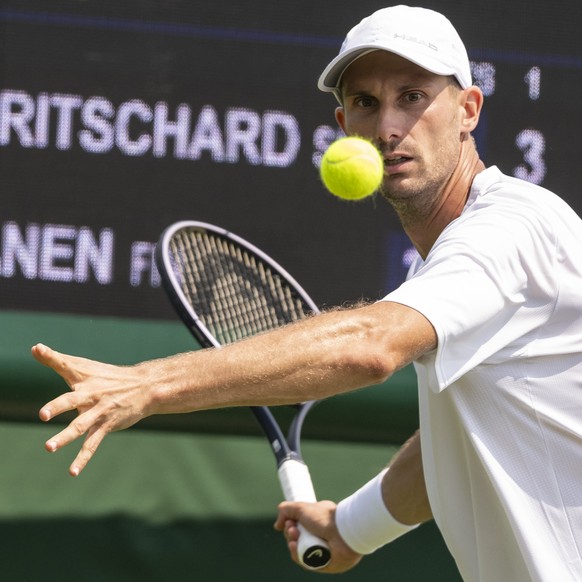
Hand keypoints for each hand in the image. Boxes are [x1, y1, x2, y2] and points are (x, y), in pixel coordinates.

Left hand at [32, 343, 152, 475]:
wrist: (144, 388)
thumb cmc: (108, 376)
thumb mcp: (83, 366)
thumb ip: (56, 360)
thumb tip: (34, 347)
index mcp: (83, 379)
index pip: (65, 365)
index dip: (51, 357)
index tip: (38, 349)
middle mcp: (90, 395)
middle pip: (72, 400)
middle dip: (58, 406)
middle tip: (44, 414)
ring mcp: (99, 412)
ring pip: (80, 426)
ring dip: (65, 436)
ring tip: (49, 447)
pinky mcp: (106, 426)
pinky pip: (92, 444)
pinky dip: (82, 458)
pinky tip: (73, 472)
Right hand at [274, 500, 362, 572]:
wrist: (343, 533)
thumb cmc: (325, 518)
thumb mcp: (302, 507)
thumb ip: (286, 510)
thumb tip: (277, 525)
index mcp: (318, 522)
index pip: (299, 527)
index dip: (290, 525)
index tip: (289, 521)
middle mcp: (320, 536)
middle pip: (297, 539)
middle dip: (290, 534)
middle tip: (293, 529)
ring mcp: (322, 550)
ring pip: (300, 551)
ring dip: (293, 544)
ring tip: (294, 538)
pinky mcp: (324, 564)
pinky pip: (306, 563)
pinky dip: (298, 556)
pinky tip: (294, 548)